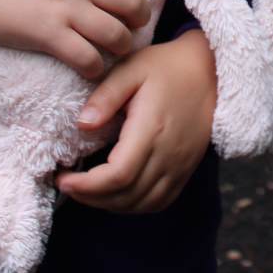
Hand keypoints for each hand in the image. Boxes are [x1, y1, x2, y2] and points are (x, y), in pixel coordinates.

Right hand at [0, 0, 158, 78]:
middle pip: (132, 1)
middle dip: (141, 16)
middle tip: (136, 25)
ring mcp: (65, 9)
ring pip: (117, 34)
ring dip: (122, 46)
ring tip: (117, 50)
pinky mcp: (49, 37)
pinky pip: (89, 59)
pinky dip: (96, 68)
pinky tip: (91, 69)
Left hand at [58, 29, 216, 213]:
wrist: (209, 70)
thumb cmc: (166, 67)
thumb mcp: (132, 68)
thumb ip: (105, 96)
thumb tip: (82, 125)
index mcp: (152, 128)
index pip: (118, 175)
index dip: (86, 186)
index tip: (62, 178)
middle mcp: (169, 153)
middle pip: (127, 195)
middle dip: (90, 198)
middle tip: (66, 184)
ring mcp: (180, 165)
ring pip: (142, 204)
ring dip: (109, 205)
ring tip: (86, 190)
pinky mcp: (186, 169)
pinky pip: (159, 202)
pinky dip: (134, 206)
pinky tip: (115, 193)